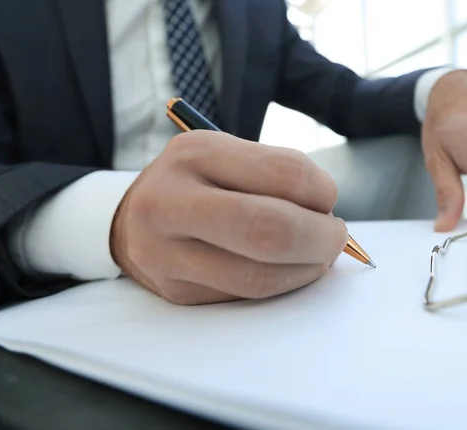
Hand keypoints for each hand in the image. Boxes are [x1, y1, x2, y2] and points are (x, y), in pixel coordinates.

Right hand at [110, 131, 347, 304]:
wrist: (131, 219)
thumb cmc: (196, 182)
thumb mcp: (226, 156)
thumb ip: (277, 176)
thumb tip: (328, 216)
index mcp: (194, 154)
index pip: (284, 174)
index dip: (322, 192)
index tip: (327, 201)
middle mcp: (170, 202)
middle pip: (269, 231)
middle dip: (321, 240)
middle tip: (335, 238)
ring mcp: (166, 253)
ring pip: (259, 277)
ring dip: (306, 269)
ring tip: (316, 256)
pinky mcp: (175, 292)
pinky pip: (245, 296)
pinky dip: (281, 285)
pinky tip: (287, 270)